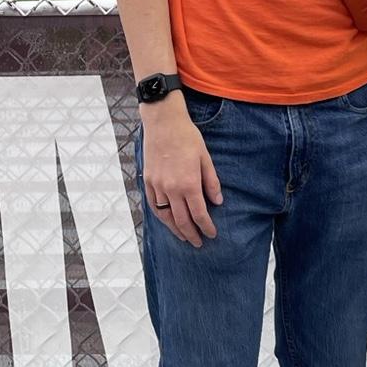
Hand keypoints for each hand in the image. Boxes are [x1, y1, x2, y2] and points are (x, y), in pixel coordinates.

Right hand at [141, 97, 222, 245]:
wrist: (164, 123)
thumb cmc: (188, 137)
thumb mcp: (205, 158)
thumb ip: (211, 182)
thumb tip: (218, 202)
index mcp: (189, 183)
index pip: (199, 213)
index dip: (206, 227)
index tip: (212, 234)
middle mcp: (171, 189)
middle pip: (182, 220)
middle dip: (192, 234)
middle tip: (199, 243)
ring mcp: (157, 186)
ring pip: (166, 216)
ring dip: (175, 230)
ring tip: (184, 238)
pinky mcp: (148, 181)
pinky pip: (154, 205)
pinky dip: (161, 217)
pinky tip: (167, 221)